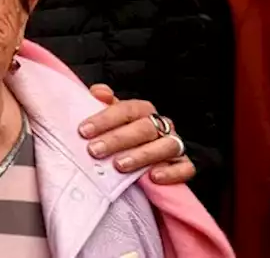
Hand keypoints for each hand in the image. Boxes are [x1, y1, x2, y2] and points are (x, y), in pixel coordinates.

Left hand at [80, 84, 195, 183]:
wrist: (138, 161)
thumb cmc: (119, 136)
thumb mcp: (109, 120)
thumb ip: (102, 104)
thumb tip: (99, 92)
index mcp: (142, 110)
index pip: (126, 109)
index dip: (104, 119)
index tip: (84, 131)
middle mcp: (161, 125)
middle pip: (143, 128)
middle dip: (117, 139)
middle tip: (94, 150)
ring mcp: (174, 144)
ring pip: (165, 146)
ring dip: (141, 155)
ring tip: (119, 165)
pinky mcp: (183, 165)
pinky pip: (185, 167)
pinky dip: (171, 172)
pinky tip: (154, 177)